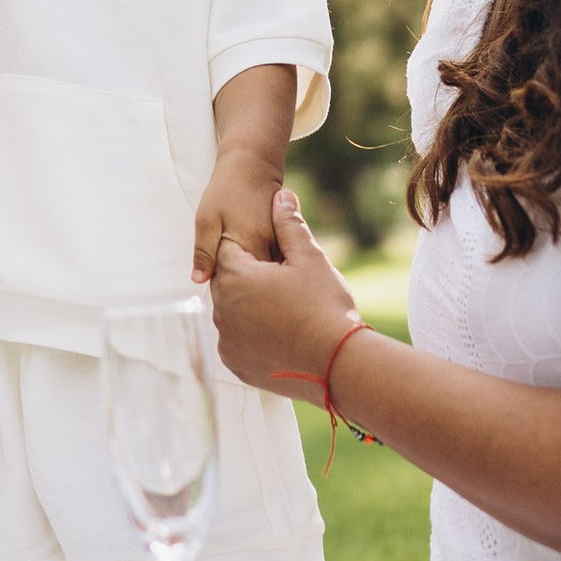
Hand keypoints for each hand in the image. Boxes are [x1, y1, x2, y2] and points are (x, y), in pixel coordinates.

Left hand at [193, 146, 284, 279]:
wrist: (253, 166)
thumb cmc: (226, 191)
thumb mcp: (206, 220)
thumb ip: (204, 252)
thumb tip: (199, 279)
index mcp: (249, 245)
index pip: (238, 282)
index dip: (226, 286)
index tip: (218, 279)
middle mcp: (270, 249)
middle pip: (257, 283)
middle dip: (242, 286)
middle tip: (229, 276)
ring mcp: (282, 247)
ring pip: (270, 277)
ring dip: (257, 281)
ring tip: (242, 272)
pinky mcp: (288, 244)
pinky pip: (278, 269)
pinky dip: (267, 272)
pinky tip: (255, 265)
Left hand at [208, 186, 356, 403]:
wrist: (338, 364)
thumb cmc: (324, 306)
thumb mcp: (309, 258)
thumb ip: (290, 225)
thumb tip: (281, 195)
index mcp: (235, 278)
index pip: (229, 249)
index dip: (252, 248)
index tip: (272, 255)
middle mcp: (222, 311)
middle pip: (229, 282)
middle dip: (250, 277)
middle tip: (281, 281)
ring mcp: (227, 342)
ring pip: (232, 313)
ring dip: (249, 306)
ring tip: (284, 308)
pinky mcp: (237, 365)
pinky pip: (237, 341)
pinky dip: (252, 334)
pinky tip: (278, 331)